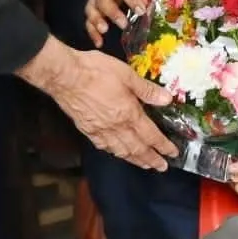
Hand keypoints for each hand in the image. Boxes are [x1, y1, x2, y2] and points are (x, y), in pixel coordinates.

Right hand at [18, 38, 178, 169]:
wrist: (65, 76)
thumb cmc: (96, 70)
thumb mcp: (127, 74)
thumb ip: (147, 89)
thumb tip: (167, 99)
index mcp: (129, 113)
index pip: (150, 135)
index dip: (163, 146)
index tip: (173, 153)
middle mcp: (116, 127)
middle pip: (137, 149)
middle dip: (151, 159)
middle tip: (162, 167)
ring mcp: (100, 130)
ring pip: (121, 151)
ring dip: (135, 160)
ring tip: (145, 165)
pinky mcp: (87, 129)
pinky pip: (104, 147)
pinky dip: (115, 153)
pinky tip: (118, 153)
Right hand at [86, 0, 149, 44]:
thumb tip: (147, 4)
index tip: (141, 11)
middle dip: (113, 12)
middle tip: (124, 24)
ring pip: (91, 9)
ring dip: (97, 21)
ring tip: (105, 30)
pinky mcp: (91, 8)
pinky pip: (88, 21)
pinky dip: (92, 33)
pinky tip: (99, 43)